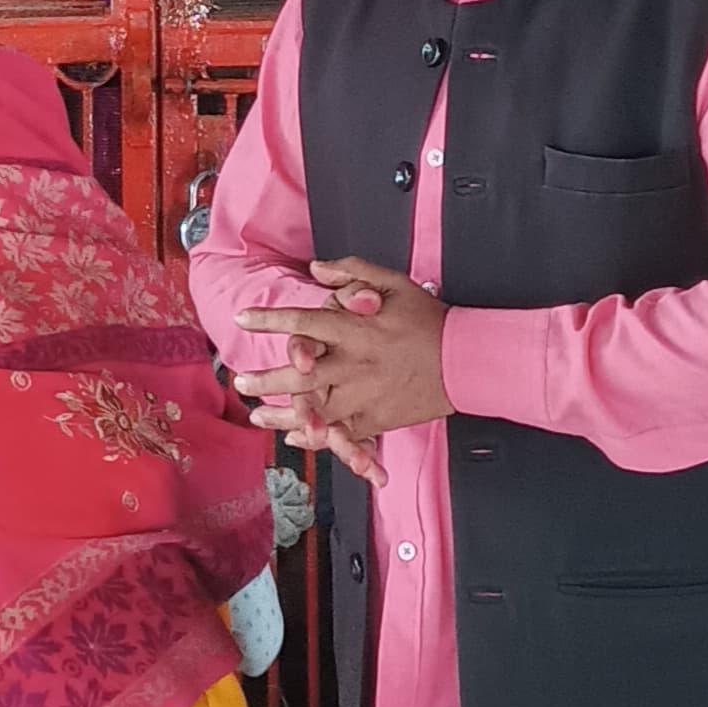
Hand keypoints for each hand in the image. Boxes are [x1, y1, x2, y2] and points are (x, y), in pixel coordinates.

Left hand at [235, 257, 451, 464]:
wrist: (467, 360)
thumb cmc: (430, 319)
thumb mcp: (394, 282)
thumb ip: (353, 272)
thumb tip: (316, 269)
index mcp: (356, 328)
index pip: (303, 321)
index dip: (268, 320)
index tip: (242, 318)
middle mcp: (355, 363)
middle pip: (298, 374)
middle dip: (265, 378)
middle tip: (240, 381)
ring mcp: (365, 395)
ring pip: (313, 409)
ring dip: (281, 414)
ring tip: (256, 415)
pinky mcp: (377, 419)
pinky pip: (340, 433)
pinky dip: (316, 437)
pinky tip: (295, 437)